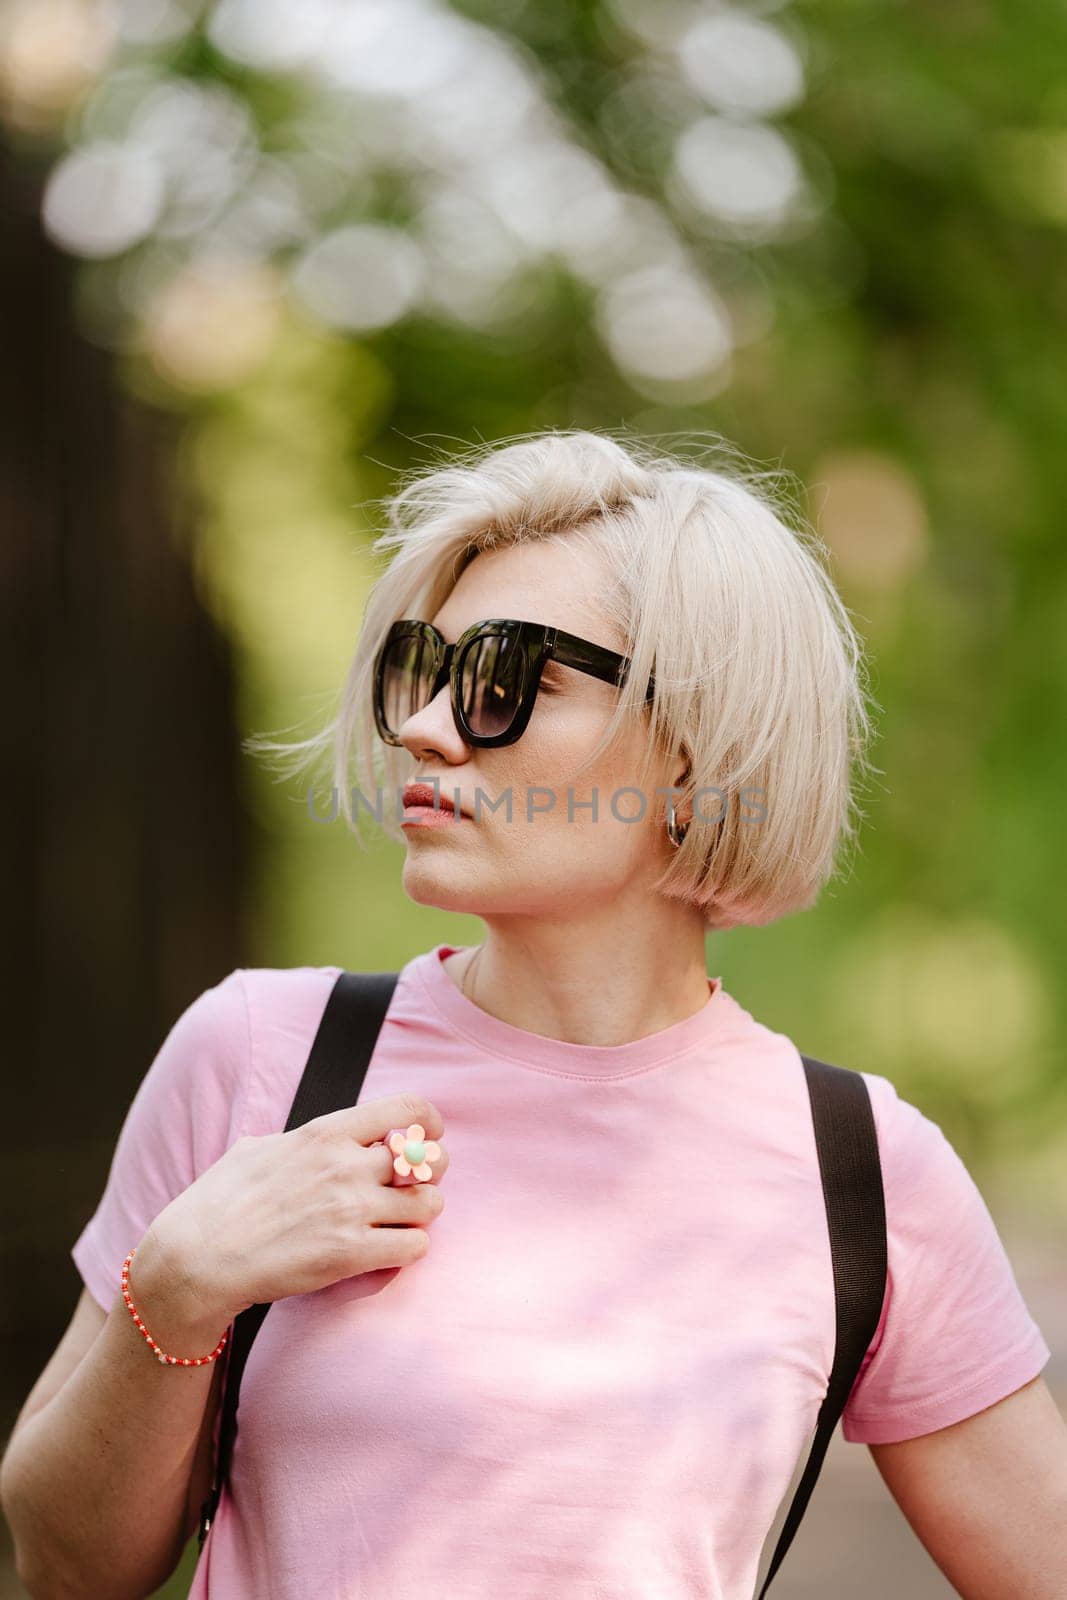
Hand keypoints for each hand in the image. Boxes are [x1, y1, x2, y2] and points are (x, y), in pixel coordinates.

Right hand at [142, 1094, 448, 1331]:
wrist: (196, 1259)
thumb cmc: (218, 1203)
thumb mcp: (258, 1148)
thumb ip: (303, 1141)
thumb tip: (325, 1140)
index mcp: (325, 1132)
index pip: (406, 1108)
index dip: (428, 1121)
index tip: (429, 1134)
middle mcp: (345, 1166)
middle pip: (428, 1160)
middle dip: (429, 1173)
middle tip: (413, 1186)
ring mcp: (351, 1210)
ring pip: (429, 1205)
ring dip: (421, 1215)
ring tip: (398, 1222)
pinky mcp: (351, 1255)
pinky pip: (415, 1247)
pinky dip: (408, 1249)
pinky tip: (386, 1250)